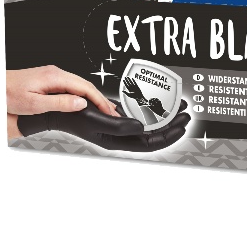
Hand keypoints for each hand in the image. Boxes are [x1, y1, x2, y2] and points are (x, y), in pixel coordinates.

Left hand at [7, 66, 117, 116]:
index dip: (99, 100)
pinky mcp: (50, 79)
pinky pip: (73, 85)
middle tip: (112, 112)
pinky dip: (83, 94)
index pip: (85, 88)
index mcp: (55, 77)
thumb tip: (81, 103)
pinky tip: (86, 101)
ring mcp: (54, 75)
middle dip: (101, 99)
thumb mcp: (34, 103)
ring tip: (104, 108)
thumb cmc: (7, 94)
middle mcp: (56, 73)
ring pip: (80, 85)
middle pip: (86, 85)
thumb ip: (60, 103)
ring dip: (93, 97)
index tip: (109, 110)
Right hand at [16, 100, 190, 151]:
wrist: (59, 109)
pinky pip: (141, 114)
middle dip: (172, 125)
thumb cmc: (75, 116)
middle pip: (154, 134)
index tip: (183, 127)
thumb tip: (143, 129)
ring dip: (165, 116)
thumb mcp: (98, 120)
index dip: (169, 136)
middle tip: (187, 114)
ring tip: (179, 107)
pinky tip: (160, 102)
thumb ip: (121, 126)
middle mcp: (123, 135)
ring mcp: (121, 126)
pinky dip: (152, 109)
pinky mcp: (119, 116)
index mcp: (118, 140)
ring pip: (149, 124)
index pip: (151, 143)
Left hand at [123, 77, 147, 105]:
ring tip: (128, 77)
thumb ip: (126, 92)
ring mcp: (134, 86)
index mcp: (129, 89)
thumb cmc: (134, 97)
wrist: (139, 97)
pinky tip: (132, 78)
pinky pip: (135, 83)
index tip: (123, 80)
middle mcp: (131, 87)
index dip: (125, 82)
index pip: (126, 85)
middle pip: (128, 83)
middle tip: (125, 77)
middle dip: (126, 80)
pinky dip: (133, 80)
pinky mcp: (137, 86)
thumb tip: (122, 90)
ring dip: (129, 79)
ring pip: (131, 82)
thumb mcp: (129, 95)